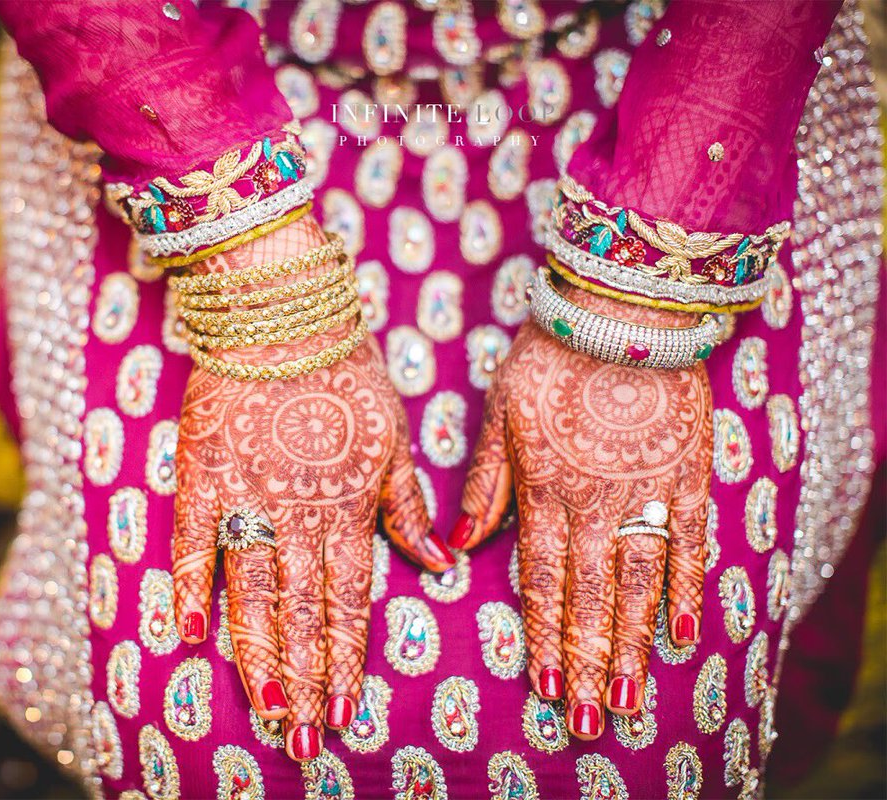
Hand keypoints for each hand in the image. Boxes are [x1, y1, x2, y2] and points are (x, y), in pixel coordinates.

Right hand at [172, 218, 453, 761]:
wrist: (280, 311)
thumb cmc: (346, 371)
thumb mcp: (395, 437)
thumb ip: (408, 506)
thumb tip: (440, 564)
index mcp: (348, 505)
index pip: (348, 600)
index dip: (346, 659)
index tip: (345, 711)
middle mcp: (298, 512)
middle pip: (299, 611)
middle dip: (303, 679)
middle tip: (301, 737)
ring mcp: (246, 496)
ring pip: (250, 593)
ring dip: (257, 655)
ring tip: (262, 706)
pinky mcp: (201, 474)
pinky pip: (192, 542)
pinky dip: (191, 588)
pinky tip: (192, 636)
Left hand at [450, 283, 711, 739]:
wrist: (620, 308)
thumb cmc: (549, 354)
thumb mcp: (499, 412)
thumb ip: (485, 483)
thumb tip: (456, 546)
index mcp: (542, 489)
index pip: (540, 579)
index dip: (542, 636)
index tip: (542, 685)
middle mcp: (592, 501)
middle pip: (588, 596)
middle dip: (584, 661)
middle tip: (587, 718)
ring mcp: (644, 490)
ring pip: (635, 582)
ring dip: (631, 643)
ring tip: (629, 695)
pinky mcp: (687, 473)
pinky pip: (689, 540)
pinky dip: (688, 587)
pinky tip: (684, 631)